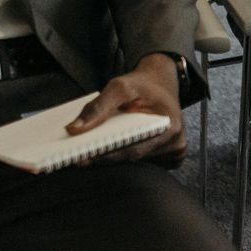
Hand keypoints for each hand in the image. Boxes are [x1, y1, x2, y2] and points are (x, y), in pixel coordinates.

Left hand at [66, 54, 185, 165]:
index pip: (134, 150)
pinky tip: (114, 151)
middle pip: (134, 161)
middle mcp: (176, 145)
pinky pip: (142, 166)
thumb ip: (98, 106)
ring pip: (137, 166)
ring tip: (92, 152)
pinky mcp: (168, 160)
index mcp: (170, 126)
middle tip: (77, 158)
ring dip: (115, 161)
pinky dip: (125, 160)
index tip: (82, 159)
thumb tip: (74, 129)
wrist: (160, 84)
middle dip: (106, 159)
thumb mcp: (120, 86)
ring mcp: (173, 155)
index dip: (107, 156)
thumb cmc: (142, 86)